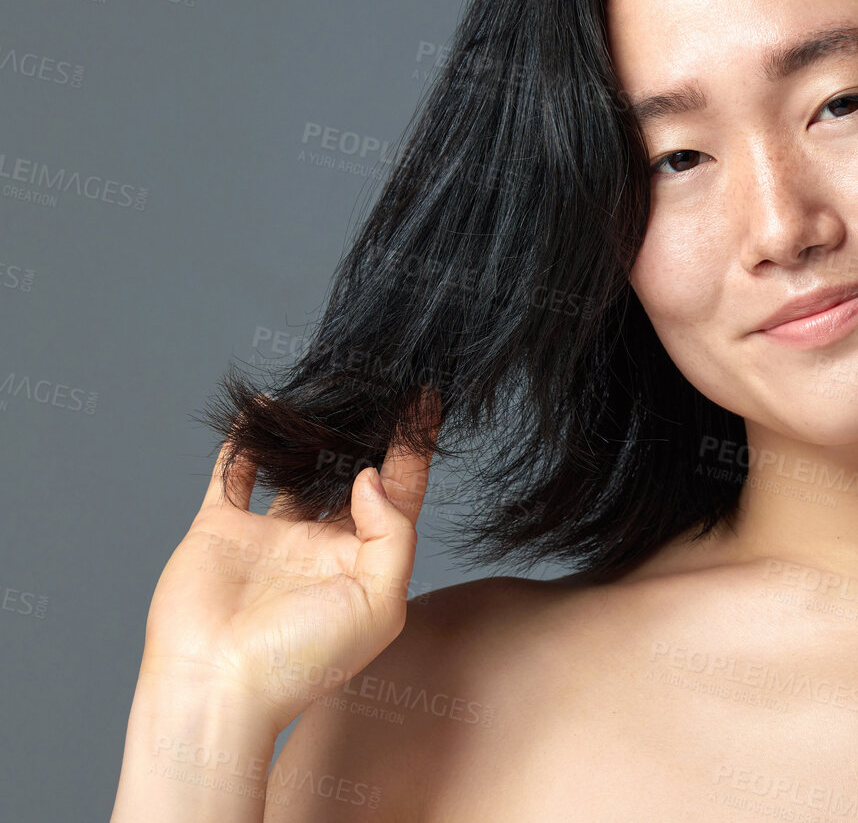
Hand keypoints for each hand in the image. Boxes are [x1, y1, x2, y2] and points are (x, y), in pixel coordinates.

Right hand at [139, 388, 438, 729]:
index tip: (427, 401)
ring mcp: (270, 536)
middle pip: (350, 473)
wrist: (216, 688)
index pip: (399, 492)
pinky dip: (245, 440)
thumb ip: (392, 534)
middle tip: (379, 383)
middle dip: (366, 433)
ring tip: (330, 387)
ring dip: (311, 432)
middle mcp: (320, 545)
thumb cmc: (303, 661)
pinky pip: (233, 473)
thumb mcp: (380, 601)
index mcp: (363, 562)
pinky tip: (261, 407)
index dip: (415, 448)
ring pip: (296, 468)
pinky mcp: (221, 530)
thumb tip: (372, 477)